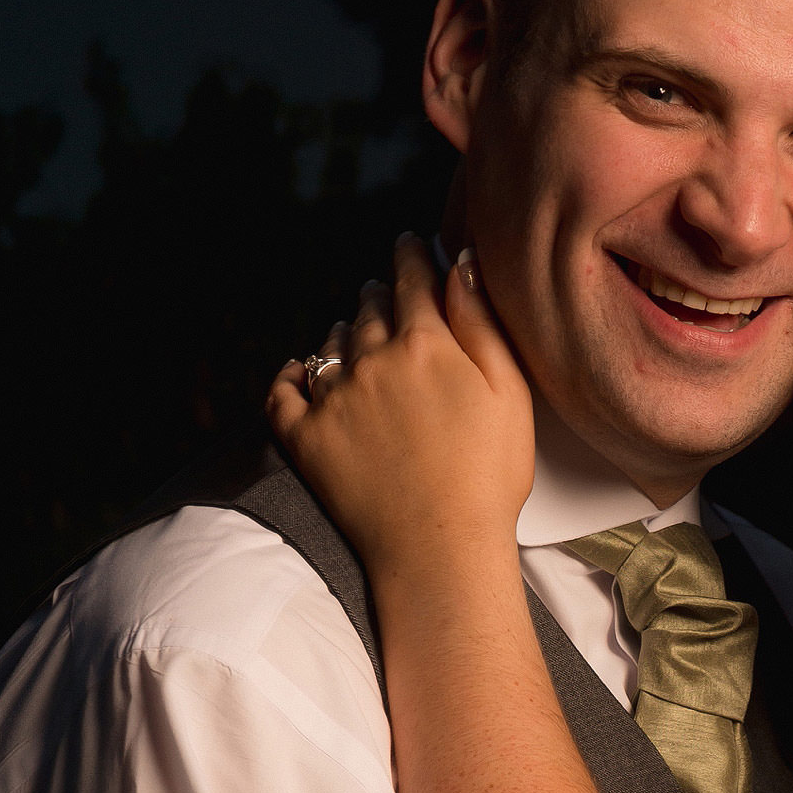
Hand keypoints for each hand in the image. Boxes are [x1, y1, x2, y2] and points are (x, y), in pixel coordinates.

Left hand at [267, 235, 534, 579]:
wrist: (439, 548)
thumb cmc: (489, 478)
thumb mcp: (510, 394)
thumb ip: (483, 323)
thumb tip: (460, 263)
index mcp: (425, 343)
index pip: (412, 278)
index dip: (411, 254)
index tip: (408, 244)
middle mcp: (372, 360)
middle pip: (368, 306)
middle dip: (379, 295)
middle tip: (386, 297)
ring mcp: (333, 397)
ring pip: (330, 342)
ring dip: (344, 334)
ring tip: (356, 341)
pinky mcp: (305, 437)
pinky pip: (282, 390)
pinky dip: (289, 375)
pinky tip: (298, 372)